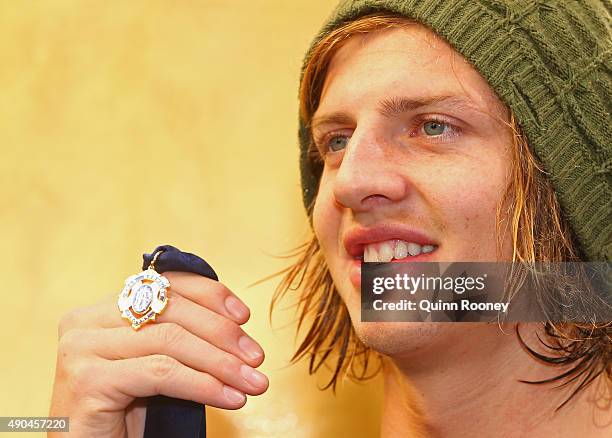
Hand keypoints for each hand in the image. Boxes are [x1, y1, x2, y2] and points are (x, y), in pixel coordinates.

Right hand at [48, 271, 267, 436]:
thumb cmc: (124, 414)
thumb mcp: (155, 364)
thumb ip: (179, 336)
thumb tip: (235, 324)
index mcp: (101, 309)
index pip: (165, 285)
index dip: (209, 294)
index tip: (244, 316)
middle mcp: (85, 321)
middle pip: (171, 311)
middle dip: (222, 333)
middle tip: (256, 357)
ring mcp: (81, 348)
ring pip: (171, 341)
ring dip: (221, 363)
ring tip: (253, 382)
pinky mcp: (87, 380)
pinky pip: (162, 372)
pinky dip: (203, 384)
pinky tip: (230, 397)